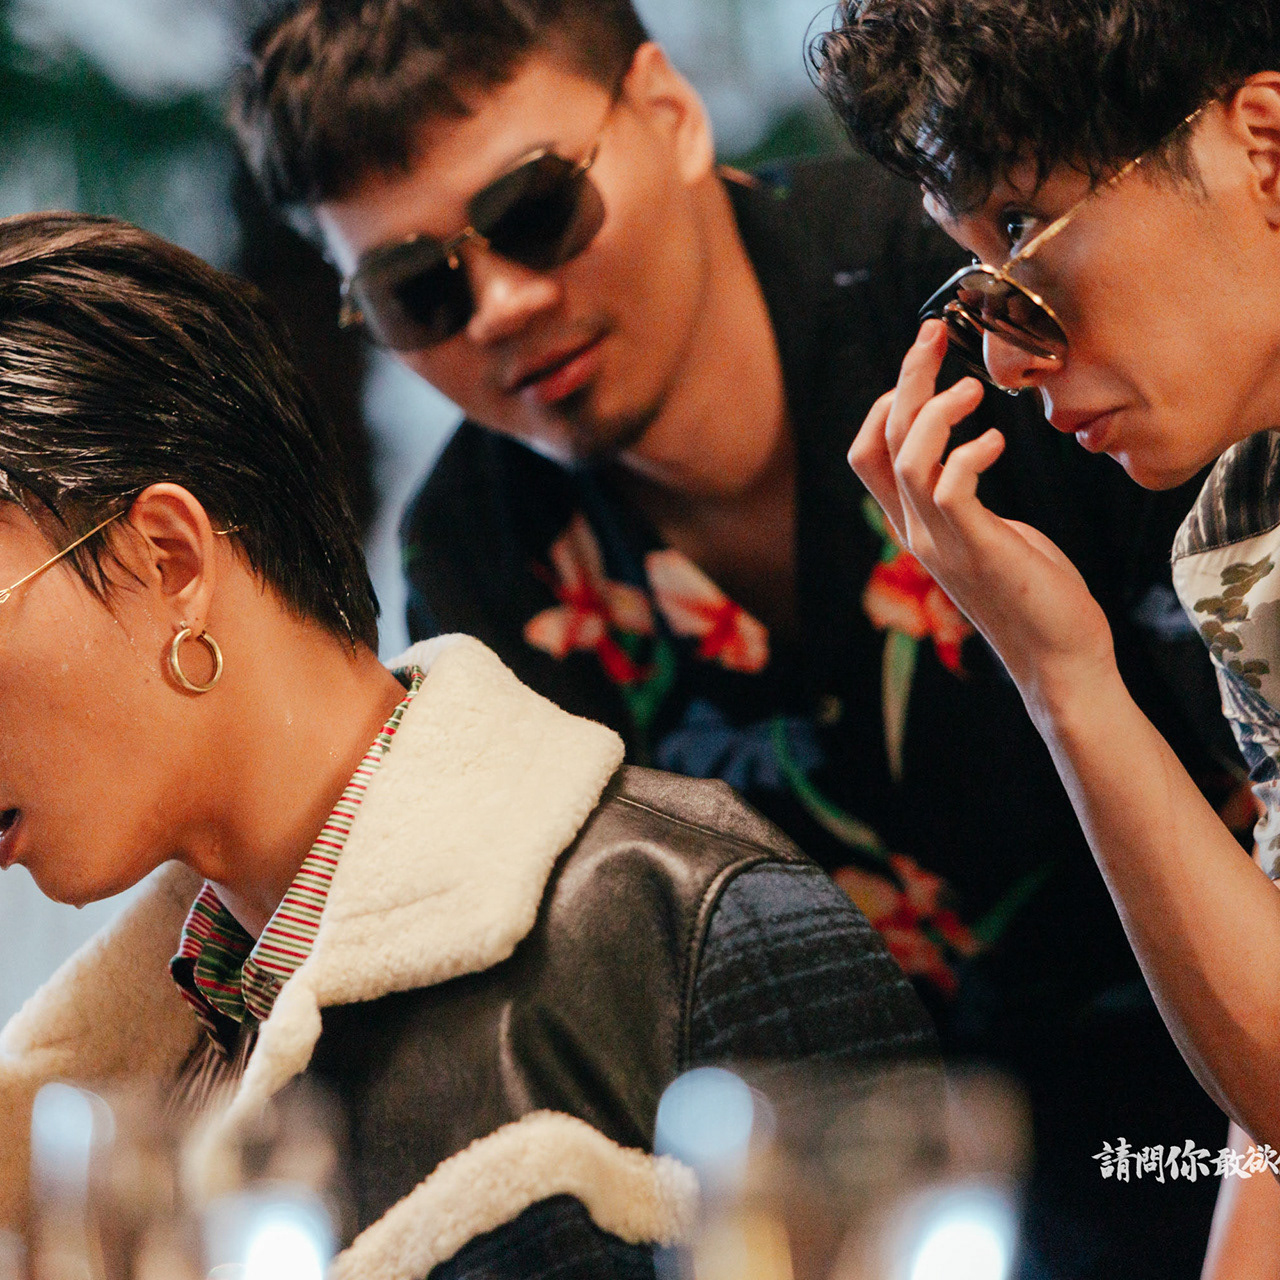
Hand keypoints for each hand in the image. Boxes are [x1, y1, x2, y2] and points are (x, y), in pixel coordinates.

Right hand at [849, 321, 1116, 713]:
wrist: (1058, 658)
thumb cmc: (1035, 593)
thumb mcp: (990, 533)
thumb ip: (965, 499)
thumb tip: (965, 460)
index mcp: (914, 525)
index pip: (866, 452)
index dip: (885, 403)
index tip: (924, 367)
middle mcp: (916, 530)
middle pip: (883, 439)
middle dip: (906, 378)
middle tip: (934, 333)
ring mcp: (940, 541)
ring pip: (908, 455)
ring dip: (937, 409)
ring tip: (976, 386)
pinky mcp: (977, 547)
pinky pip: (950, 485)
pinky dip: (969, 451)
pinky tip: (1000, 441)